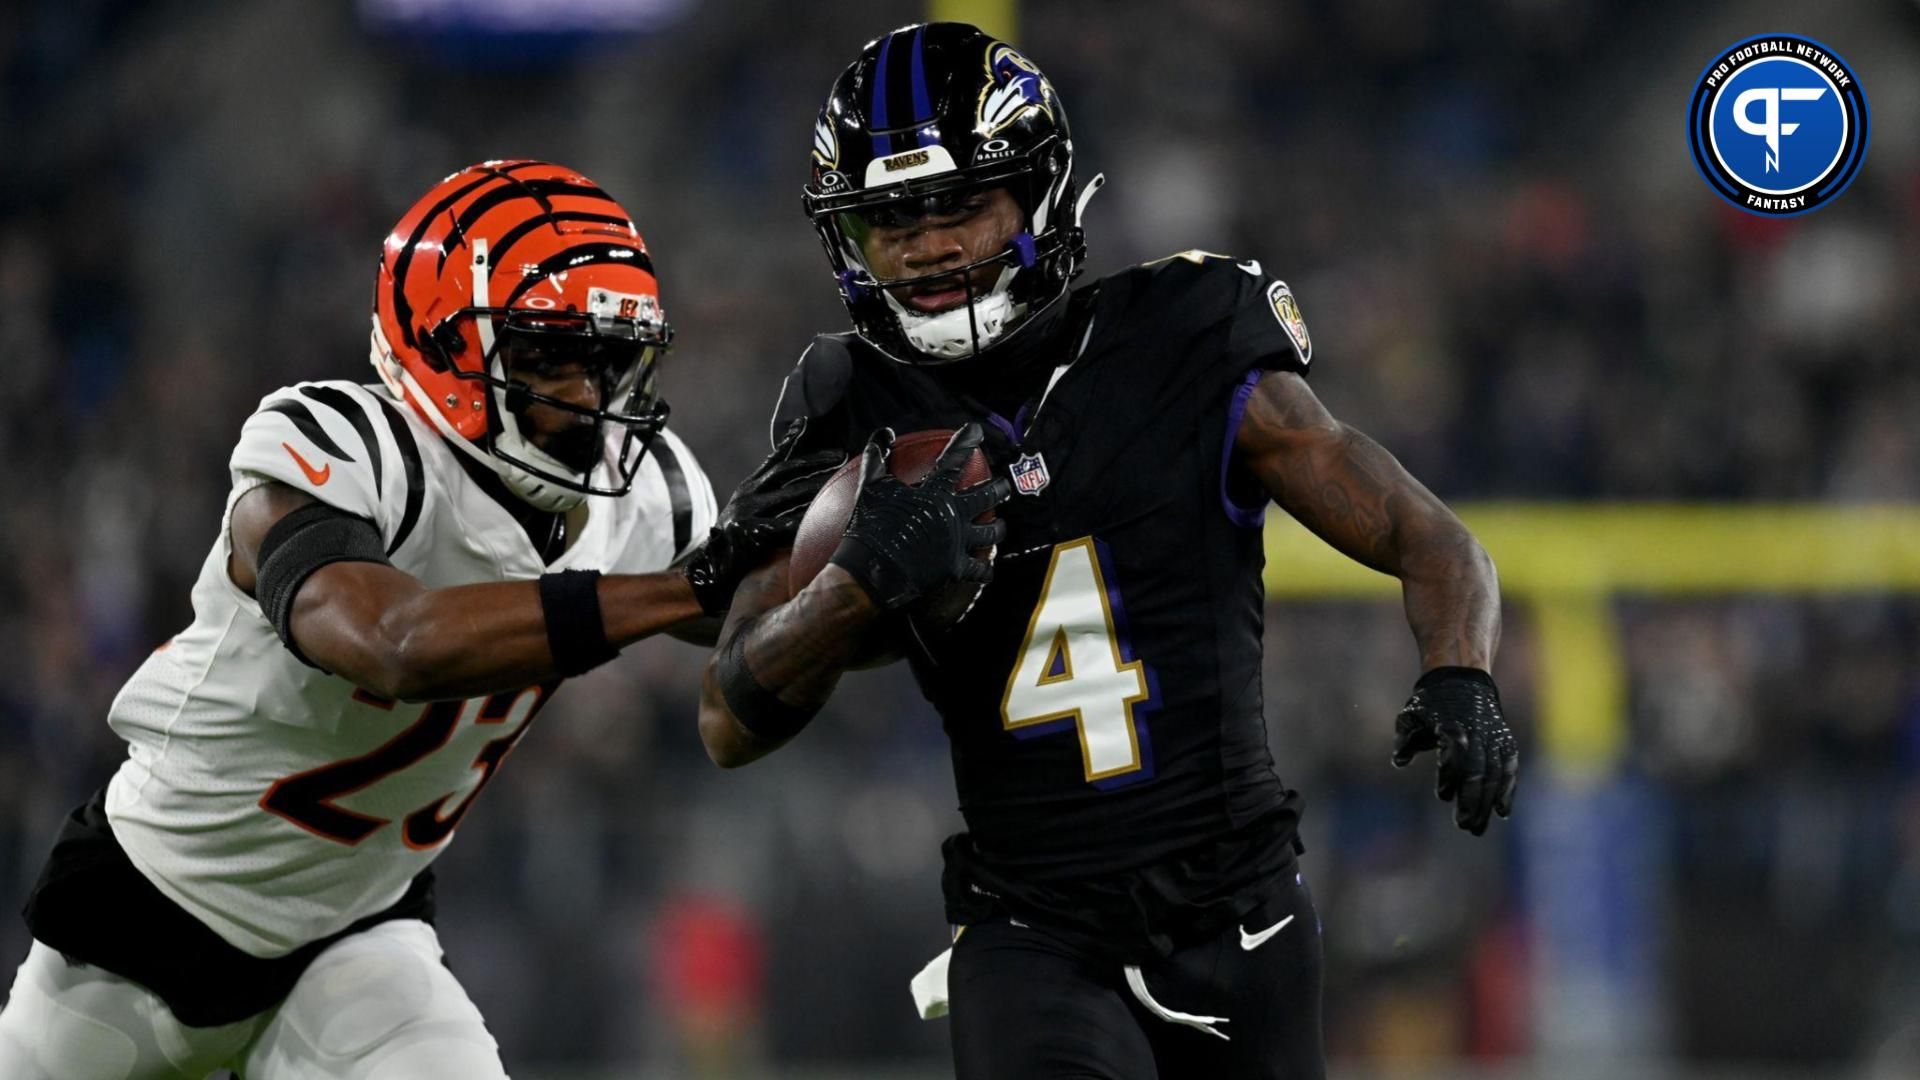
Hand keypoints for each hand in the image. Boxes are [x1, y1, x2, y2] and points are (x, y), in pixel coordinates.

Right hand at [684, 418, 844, 614]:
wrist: (706, 575)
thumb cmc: (734, 547)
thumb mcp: (749, 515)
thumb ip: (770, 499)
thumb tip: (796, 492)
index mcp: (748, 489)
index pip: (774, 460)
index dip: (791, 442)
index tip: (807, 424)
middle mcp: (747, 495)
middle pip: (786, 471)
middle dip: (815, 462)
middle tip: (841, 457)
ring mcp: (746, 512)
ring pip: (790, 495)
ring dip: (818, 486)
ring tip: (843, 482)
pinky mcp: (748, 533)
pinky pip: (785, 525)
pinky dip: (807, 520)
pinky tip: (825, 517)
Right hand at [828, 424, 1009, 610]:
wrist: (872, 571)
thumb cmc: (870, 527)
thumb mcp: (871, 487)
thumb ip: (877, 458)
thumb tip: (883, 434)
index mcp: (936, 493)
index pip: (955, 460)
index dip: (967, 441)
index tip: (977, 431)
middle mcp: (954, 515)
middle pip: (987, 496)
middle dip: (999, 488)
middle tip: (1003, 486)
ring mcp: (958, 543)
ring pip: (991, 533)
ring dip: (998, 528)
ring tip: (1000, 526)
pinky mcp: (956, 568)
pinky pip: (979, 569)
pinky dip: (984, 569)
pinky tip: (987, 569)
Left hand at [1391, 667, 1518, 835]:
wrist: (1462, 678)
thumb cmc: (1431, 702)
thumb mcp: (1411, 715)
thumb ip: (1405, 739)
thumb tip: (1400, 761)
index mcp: (1451, 725)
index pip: (1455, 755)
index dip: (1450, 777)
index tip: (1443, 796)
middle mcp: (1476, 733)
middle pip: (1478, 770)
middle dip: (1472, 800)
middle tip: (1463, 826)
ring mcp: (1493, 737)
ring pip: (1496, 774)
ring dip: (1488, 803)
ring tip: (1477, 828)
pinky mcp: (1505, 741)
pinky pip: (1510, 767)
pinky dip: (1508, 789)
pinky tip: (1503, 812)